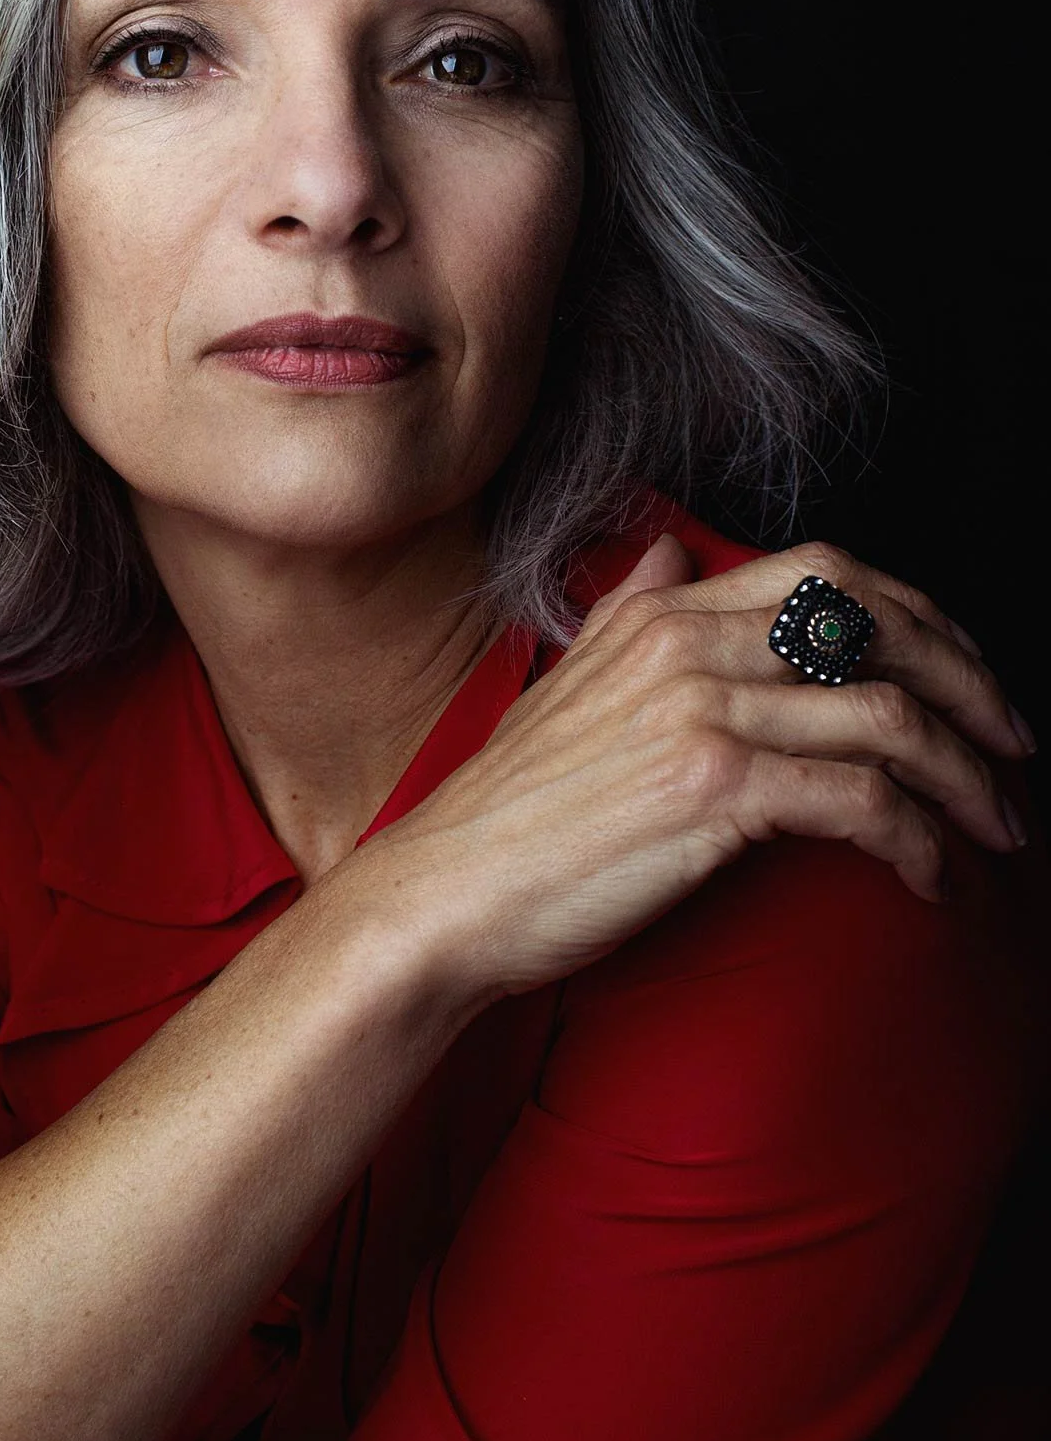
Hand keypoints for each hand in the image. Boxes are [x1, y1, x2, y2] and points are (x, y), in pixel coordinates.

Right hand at [364, 534, 1035, 1008]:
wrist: (446, 894)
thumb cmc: (510, 814)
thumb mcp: (566, 684)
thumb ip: (627, 609)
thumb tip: (667, 546)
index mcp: (659, 613)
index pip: (827, 573)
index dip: (919, 616)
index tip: (964, 674)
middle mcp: (686, 643)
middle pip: (878, 626)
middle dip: (969, 681)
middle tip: (1010, 746)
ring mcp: (703, 710)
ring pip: (890, 716)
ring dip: (965, 779)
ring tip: (993, 830)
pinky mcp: (714, 788)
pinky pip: (863, 800)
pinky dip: (919, 842)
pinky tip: (929, 879)